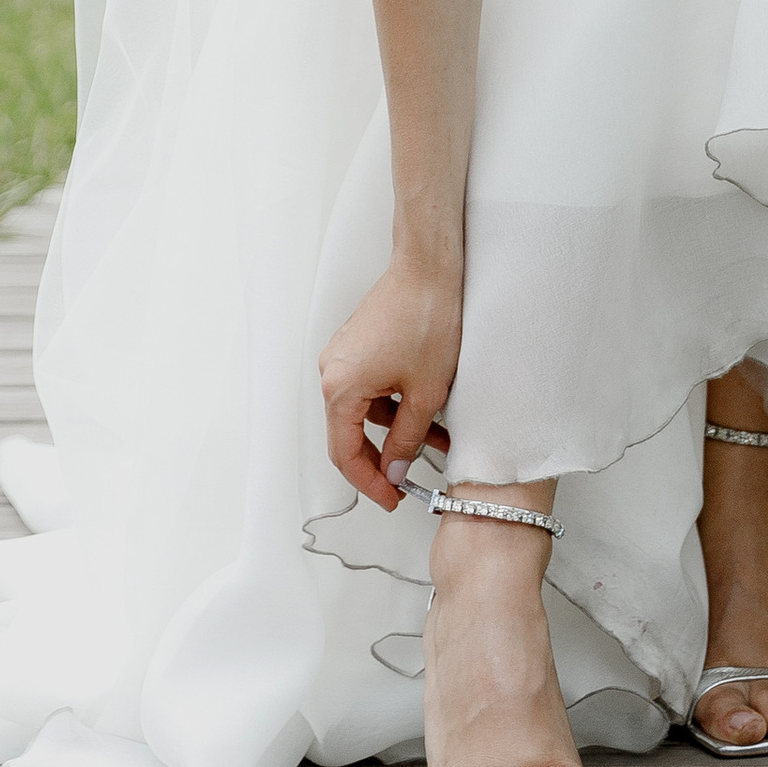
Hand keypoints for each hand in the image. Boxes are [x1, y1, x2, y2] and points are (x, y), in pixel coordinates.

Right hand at [320, 260, 463, 513]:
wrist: (429, 268)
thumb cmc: (426, 318)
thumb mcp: (425, 393)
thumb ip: (407, 439)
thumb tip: (395, 469)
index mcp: (340, 388)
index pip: (345, 454)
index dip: (369, 483)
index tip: (391, 498)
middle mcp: (332, 371)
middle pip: (349, 434)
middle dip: (382, 459)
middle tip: (406, 481)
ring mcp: (342, 356)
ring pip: (363, 411)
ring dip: (395, 429)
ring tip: (435, 439)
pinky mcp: (357, 345)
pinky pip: (368, 387)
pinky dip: (392, 403)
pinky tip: (423, 409)